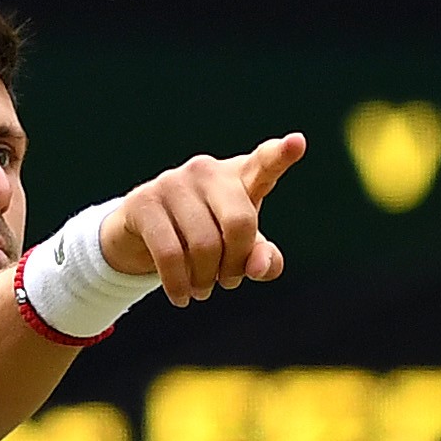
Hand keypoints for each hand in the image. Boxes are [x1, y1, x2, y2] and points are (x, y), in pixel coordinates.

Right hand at [101, 134, 305, 304]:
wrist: (142, 234)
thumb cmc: (204, 236)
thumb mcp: (240, 249)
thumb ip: (262, 258)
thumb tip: (258, 267)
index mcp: (240, 176)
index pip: (265, 162)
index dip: (281, 154)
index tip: (298, 143)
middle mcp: (207, 170)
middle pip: (239, 223)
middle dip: (236, 264)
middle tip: (227, 281)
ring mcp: (173, 181)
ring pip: (204, 244)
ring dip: (206, 280)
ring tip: (203, 289)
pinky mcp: (144, 201)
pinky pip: (170, 254)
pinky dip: (179, 285)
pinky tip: (181, 297)